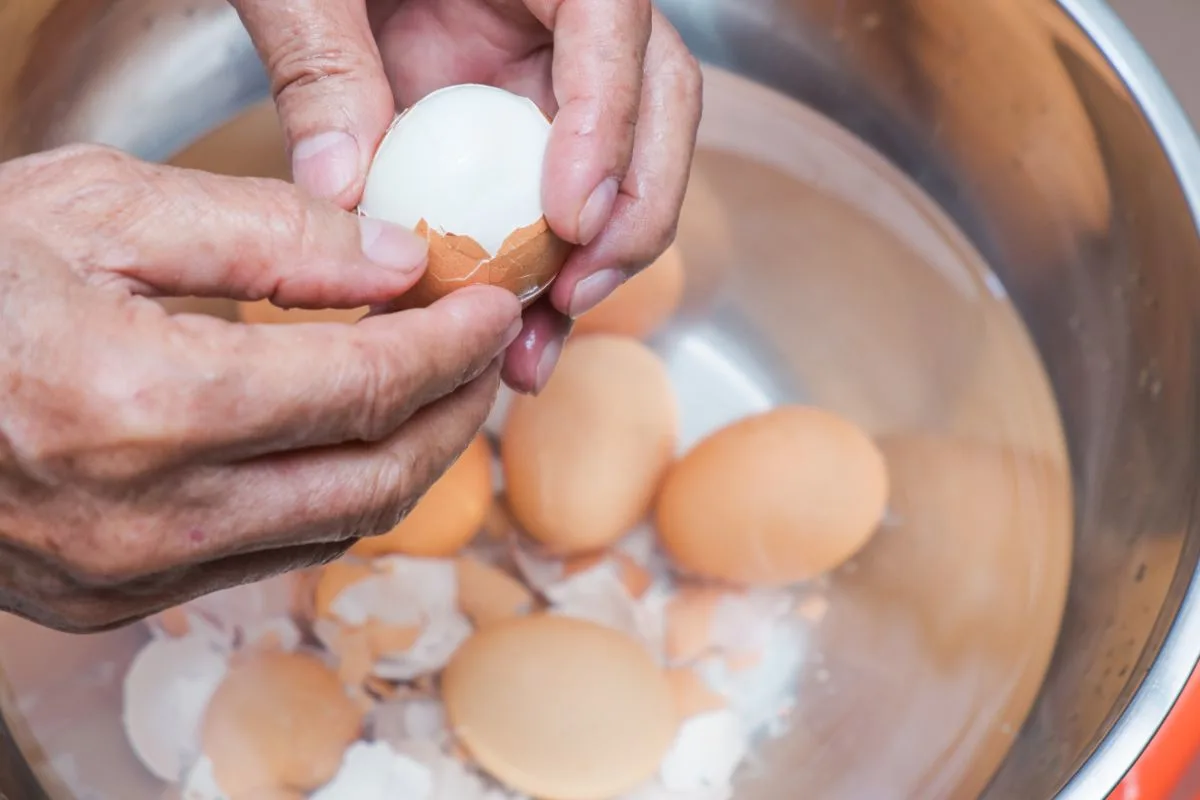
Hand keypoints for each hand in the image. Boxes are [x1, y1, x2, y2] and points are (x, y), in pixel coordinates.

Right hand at [0, 144, 520, 632]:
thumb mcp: (99, 206)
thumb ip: (264, 234)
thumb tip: (395, 261)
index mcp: (144, 402)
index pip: (366, 384)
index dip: (452, 344)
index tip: (491, 305)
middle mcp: (147, 514)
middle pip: (375, 475)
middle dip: (454, 411)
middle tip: (482, 353)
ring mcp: (129, 574)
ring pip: (335, 527)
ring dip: (405, 458)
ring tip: (430, 391)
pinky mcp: (112, 599)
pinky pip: (270, 554)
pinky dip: (332, 497)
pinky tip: (342, 441)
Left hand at [231, 0, 702, 393]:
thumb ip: (323, 61)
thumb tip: (340, 187)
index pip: (615, 22)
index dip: (609, 123)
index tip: (571, 218)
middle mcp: (572, 15)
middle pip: (659, 103)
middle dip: (633, 214)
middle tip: (574, 295)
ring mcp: (556, 72)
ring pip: (625, 168)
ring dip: (594, 268)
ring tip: (537, 349)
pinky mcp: (527, 124)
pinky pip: (556, 201)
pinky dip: (540, 274)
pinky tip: (507, 337)